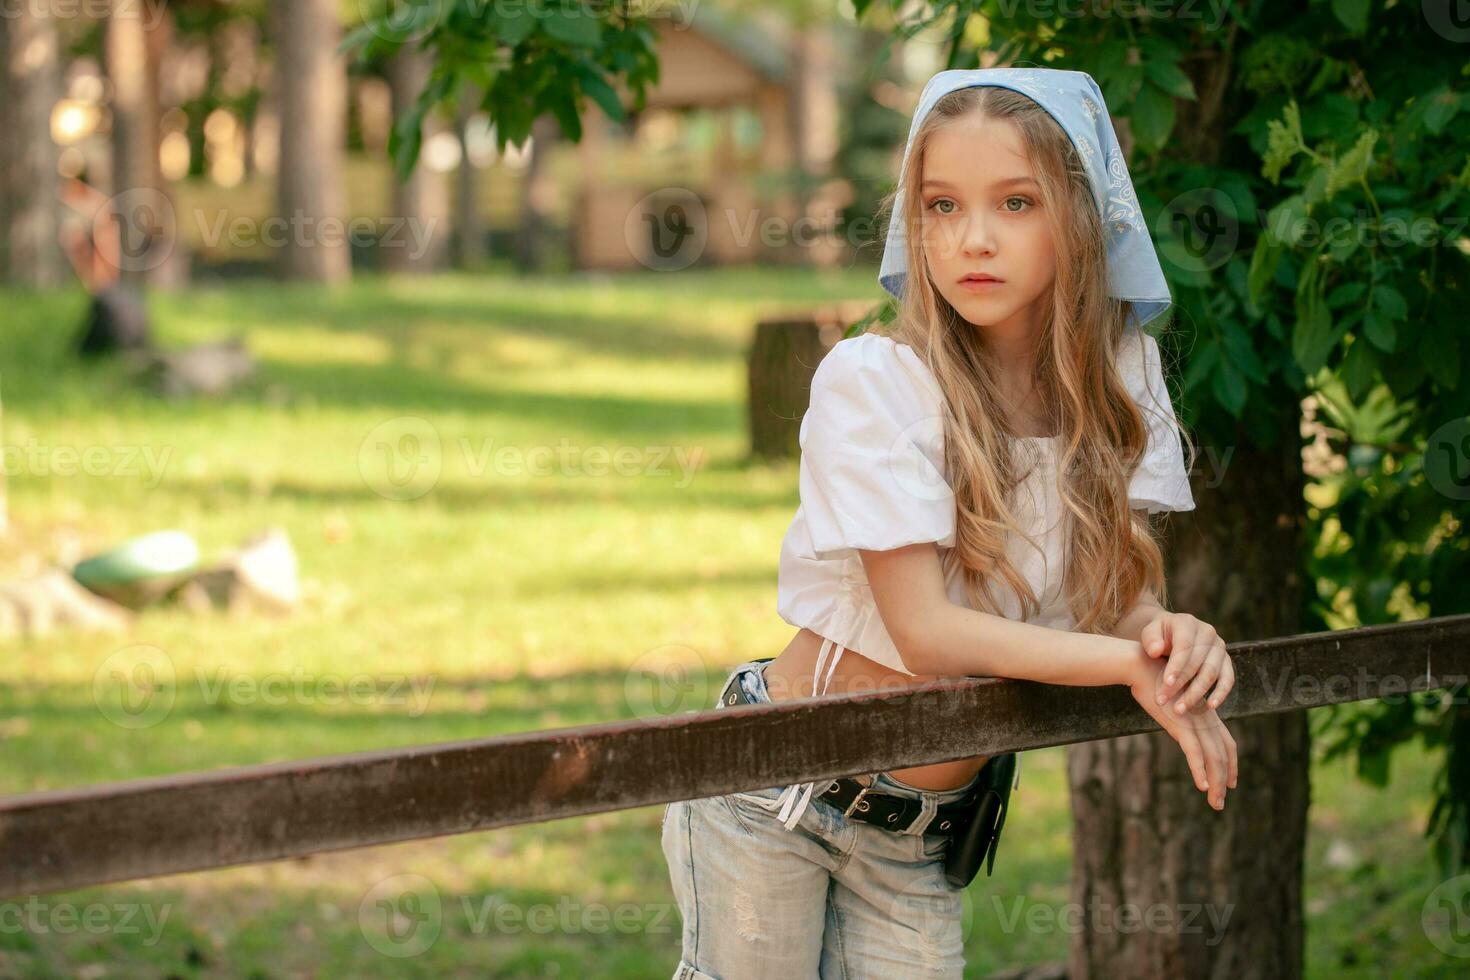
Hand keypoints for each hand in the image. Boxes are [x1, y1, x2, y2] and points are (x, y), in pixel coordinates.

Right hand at [1129, 653, 1237, 809]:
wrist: (1140, 664)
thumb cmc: (1150, 678)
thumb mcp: (1170, 697)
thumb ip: (1177, 711)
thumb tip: (1174, 717)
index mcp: (1204, 712)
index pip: (1226, 741)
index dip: (1231, 762)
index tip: (1231, 780)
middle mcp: (1204, 718)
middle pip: (1223, 753)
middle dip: (1226, 778)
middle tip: (1222, 800)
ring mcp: (1194, 722)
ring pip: (1213, 758)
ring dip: (1216, 783)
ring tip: (1215, 803)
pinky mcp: (1181, 724)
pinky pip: (1195, 753)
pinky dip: (1200, 770)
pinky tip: (1203, 786)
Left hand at [1140, 611, 1234, 716]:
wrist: (1172, 635)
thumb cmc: (1158, 636)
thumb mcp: (1149, 633)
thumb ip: (1150, 640)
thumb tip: (1156, 651)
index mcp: (1187, 623)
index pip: (1184, 647)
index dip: (1176, 667)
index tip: (1165, 685)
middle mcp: (1208, 633)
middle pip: (1197, 663)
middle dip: (1180, 685)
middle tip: (1164, 701)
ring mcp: (1219, 647)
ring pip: (1211, 673)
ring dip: (1196, 693)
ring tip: (1180, 709)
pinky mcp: (1226, 661)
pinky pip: (1228, 679)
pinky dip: (1221, 693)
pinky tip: (1210, 706)